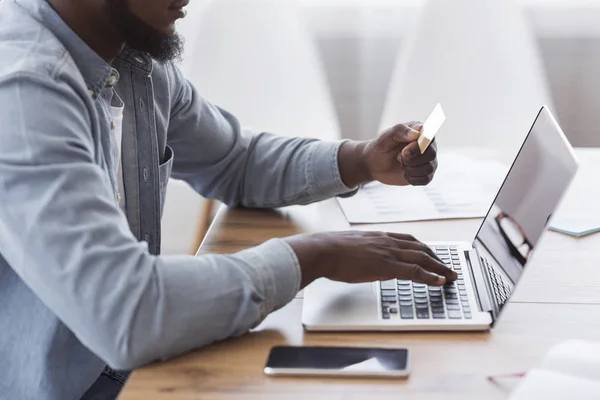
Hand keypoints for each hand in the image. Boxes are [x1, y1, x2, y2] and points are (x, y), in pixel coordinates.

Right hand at [285, 231, 456, 287]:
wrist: (323, 250)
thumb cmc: (330, 251)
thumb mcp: (350, 247)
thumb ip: (361, 252)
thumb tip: (361, 260)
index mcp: (378, 236)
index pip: (408, 240)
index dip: (424, 248)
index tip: (433, 255)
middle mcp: (387, 241)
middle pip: (420, 248)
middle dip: (437, 258)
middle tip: (448, 267)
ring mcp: (388, 252)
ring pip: (422, 257)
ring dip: (440, 267)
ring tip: (451, 276)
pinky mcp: (386, 265)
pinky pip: (414, 270)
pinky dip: (430, 276)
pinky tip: (439, 281)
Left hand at [338, 122, 437, 186]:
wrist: (374, 164)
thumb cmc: (381, 147)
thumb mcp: (386, 137)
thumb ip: (400, 131)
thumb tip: (416, 134)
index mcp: (420, 131)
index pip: (429, 137)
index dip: (418, 146)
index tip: (404, 151)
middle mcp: (428, 145)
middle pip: (431, 154)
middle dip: (411, 159)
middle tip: (398, 157)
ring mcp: (428, 160)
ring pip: (428, 168)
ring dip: (410, 169)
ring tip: (400, 163)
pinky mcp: (425, 174)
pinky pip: (425, 179)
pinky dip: (412, 178)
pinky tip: (404, 173)